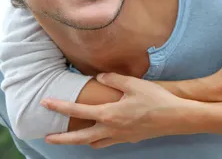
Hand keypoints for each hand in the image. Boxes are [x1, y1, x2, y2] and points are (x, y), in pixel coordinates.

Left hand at [41, 73, 194, 147]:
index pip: (77, 110)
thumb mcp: (134, 83)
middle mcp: (111, 129)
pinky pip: (108, 142)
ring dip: (81, 141)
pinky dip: (99, 140)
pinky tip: (101, 132)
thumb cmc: (155, 99)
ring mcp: (120, 136)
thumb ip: (113, 79)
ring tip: (73, 137)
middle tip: (47, 137)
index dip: (59, 106)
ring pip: (94, 143)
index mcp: (109, 114)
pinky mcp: (130, 138)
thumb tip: (99, 77)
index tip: (45, 103)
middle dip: (61, 139)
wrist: (176, 118)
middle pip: (79, 138)